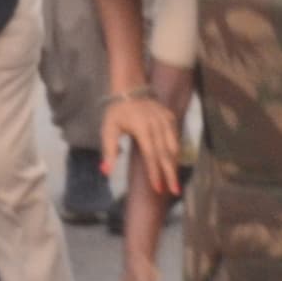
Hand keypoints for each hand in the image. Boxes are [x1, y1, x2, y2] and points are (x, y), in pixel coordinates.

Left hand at [100, 88, 182, 202]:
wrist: (130, 88)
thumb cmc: (117, 112)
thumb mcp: (108, 130)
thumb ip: (109, 151)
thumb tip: (106, 172)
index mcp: (141, 127)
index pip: (150, 154)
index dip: (154, 172)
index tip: (157, 188)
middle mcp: (156, 123)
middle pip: (165, 153)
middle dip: (170, 173)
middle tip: (174, 191)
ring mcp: (166, 119)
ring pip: (174, 146)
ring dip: (174, 165)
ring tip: (174, 182)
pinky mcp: (170, 117)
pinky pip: (175, 137)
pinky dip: (175, 152)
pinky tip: (174, 164)